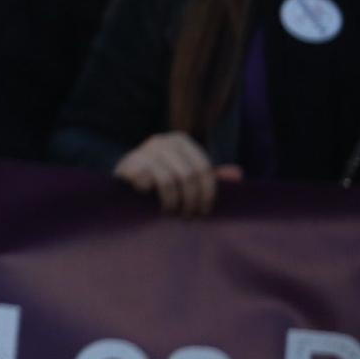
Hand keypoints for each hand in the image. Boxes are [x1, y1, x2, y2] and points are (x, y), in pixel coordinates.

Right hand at [113, 132, 241, 217]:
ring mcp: (144, 150)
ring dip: (174, 203)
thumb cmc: (158, 183)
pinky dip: (153, 197)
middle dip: (191, 201)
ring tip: (172, 213)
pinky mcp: (129, 162)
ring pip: (170, 180)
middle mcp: (162, 140)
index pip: (204, 168)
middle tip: (188, 218)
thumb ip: (209, 177)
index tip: (204, 212)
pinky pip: (149, 182)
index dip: (207, 193)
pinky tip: (152, 204)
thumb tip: (237, 173)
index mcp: (181, 141)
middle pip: (189, 175)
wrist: (122, 187)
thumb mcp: (186, 179)